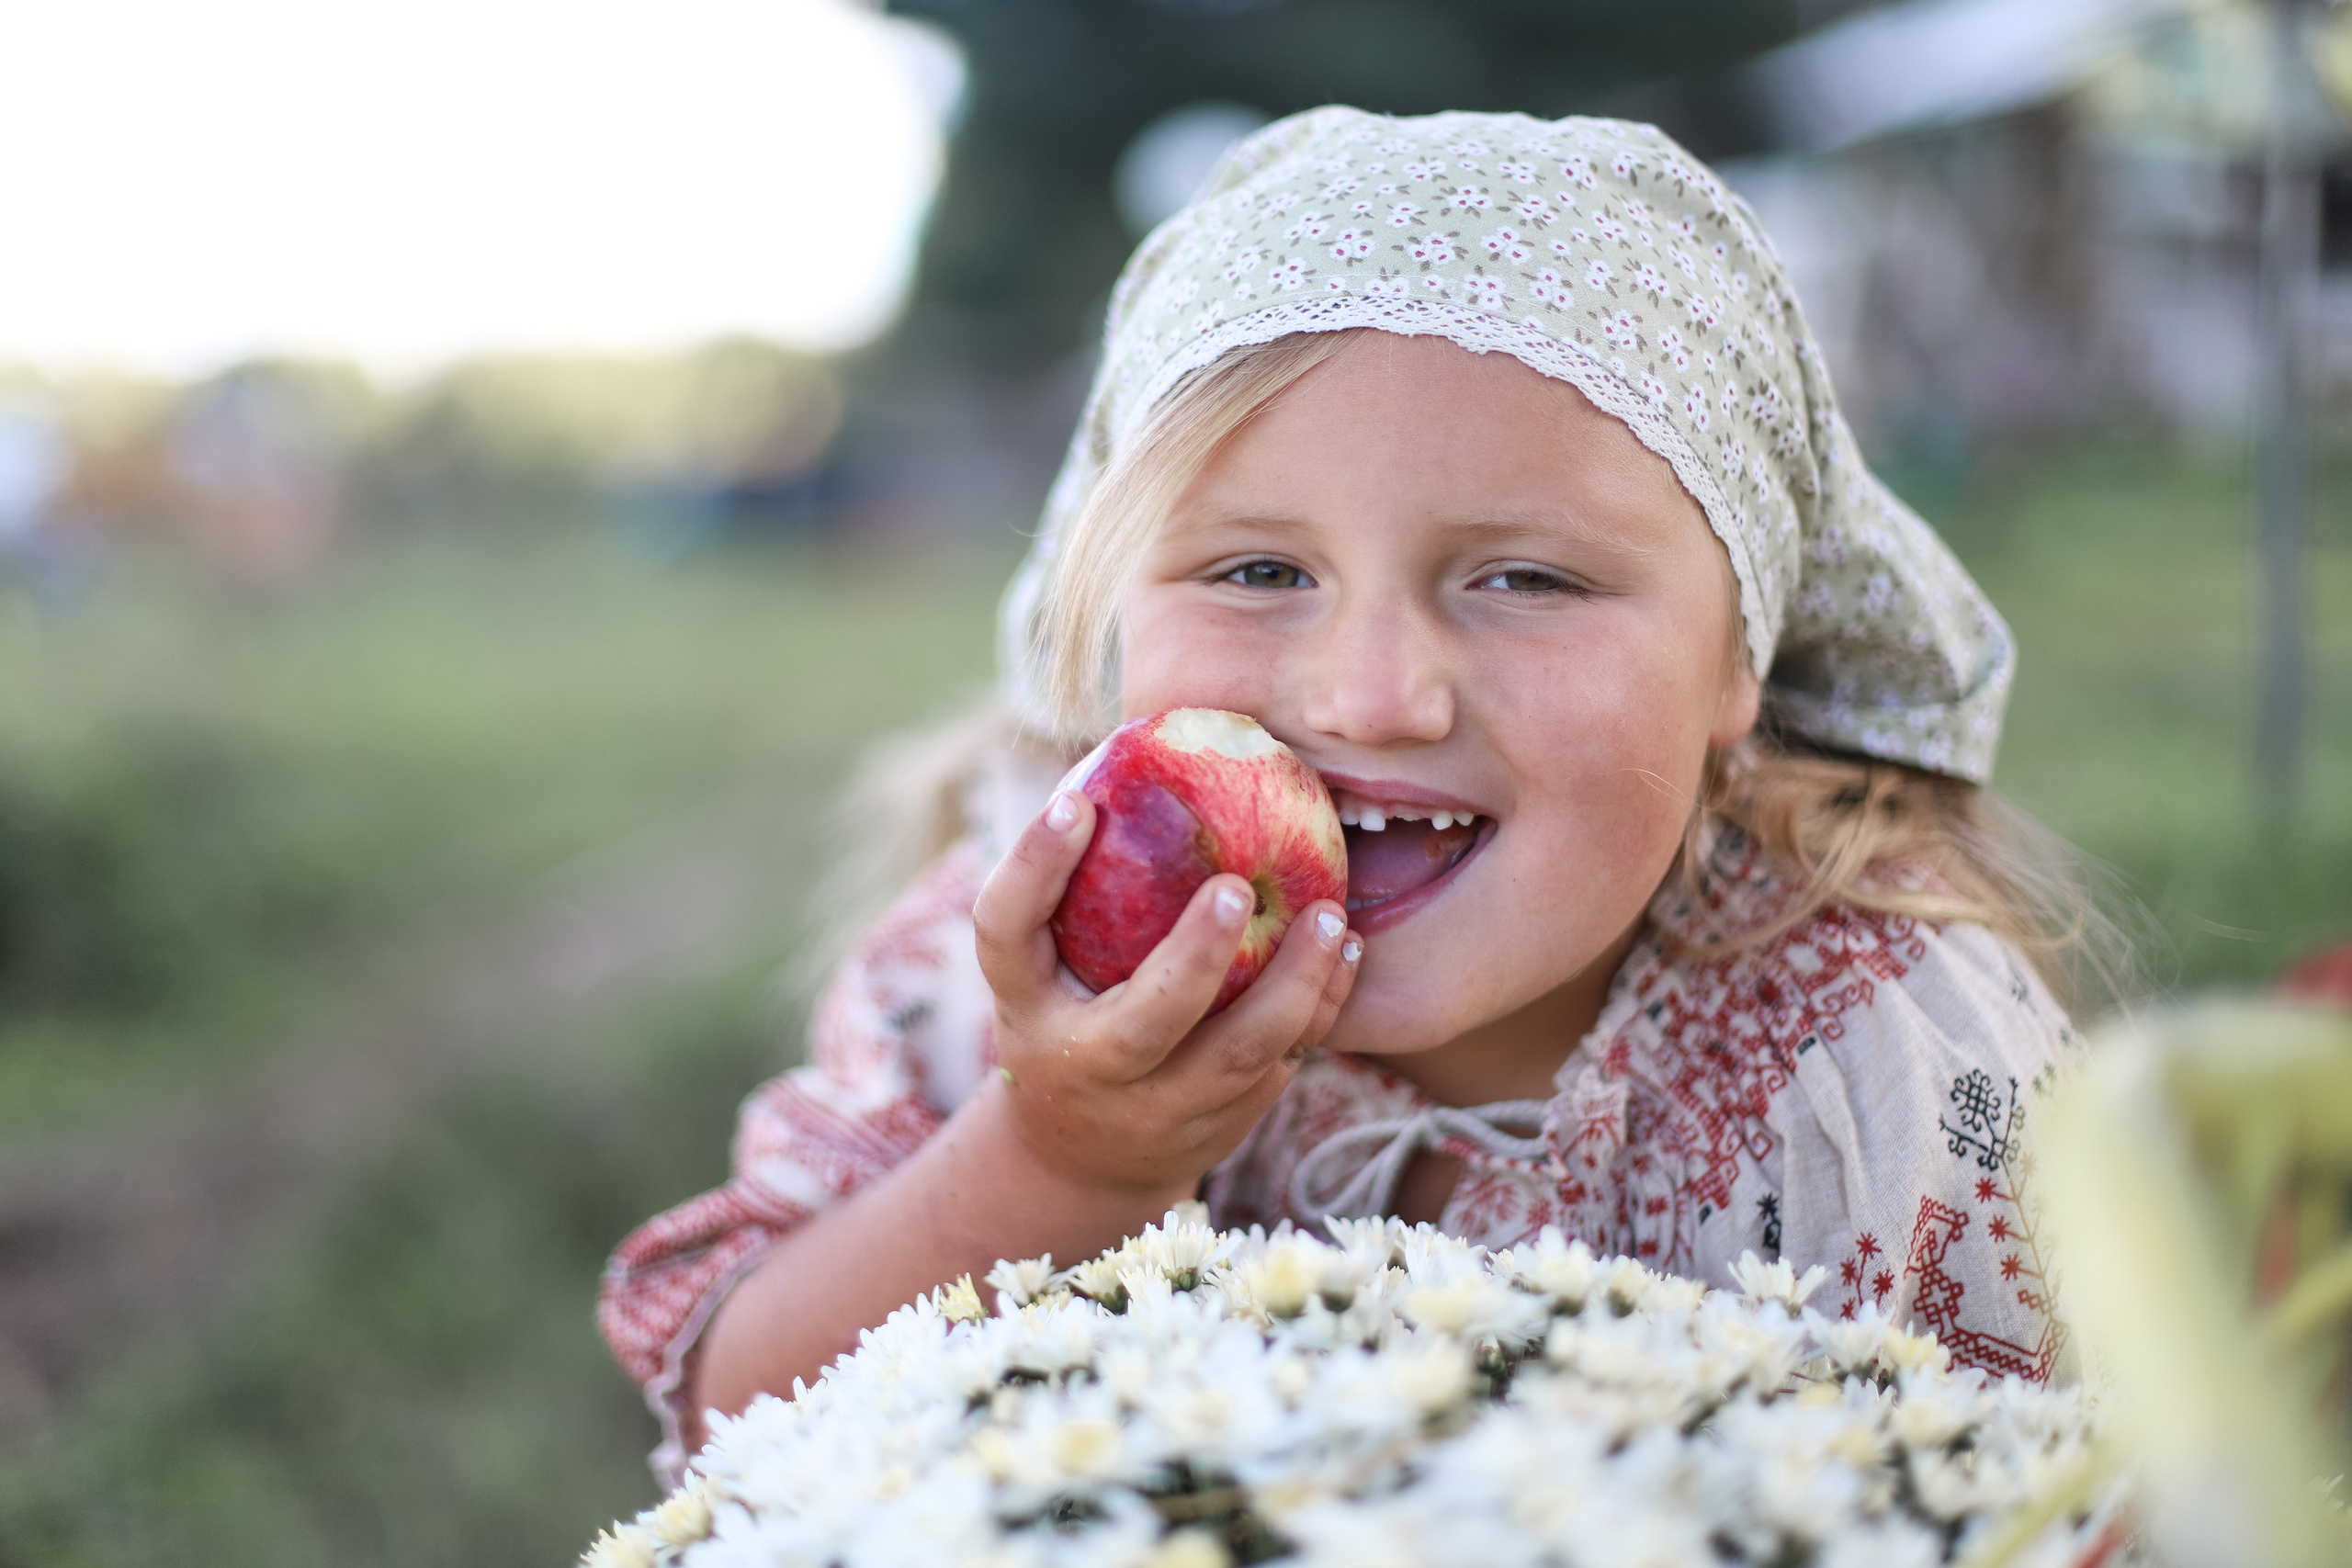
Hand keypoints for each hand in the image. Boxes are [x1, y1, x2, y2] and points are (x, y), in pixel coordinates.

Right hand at [972, 788, 1361, 1198]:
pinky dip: (1321, 1008)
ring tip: (1327, 917)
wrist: (1079, 1158)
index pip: (1006, 935)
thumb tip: (1126, 752)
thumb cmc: (1060, 1014)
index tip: (1076, 801)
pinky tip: (1345, 950)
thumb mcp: (1037, 963)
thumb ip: (1066, 883)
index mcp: (1025, 1008)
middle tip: (1237, 887)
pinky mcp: (1221, 1125)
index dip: (1034, 868)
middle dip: (1194, 959)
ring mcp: (1160, 1110)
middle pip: (1144, 1024)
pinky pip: (1281, 1064)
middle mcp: (1086, 1069)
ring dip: (1293, 987)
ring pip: (1236, 1056)